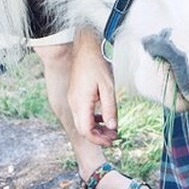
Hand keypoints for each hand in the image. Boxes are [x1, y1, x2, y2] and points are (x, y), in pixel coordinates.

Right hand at [67, 28, 117, 145]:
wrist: (86, 47)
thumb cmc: (97, 64)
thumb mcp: (108, 87)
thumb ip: (110, 109)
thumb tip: (112, 127)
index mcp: (80, 102)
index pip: (86, 130)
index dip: (99, 140)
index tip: (112, 141)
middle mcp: (74, 103)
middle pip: (83, 128)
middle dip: (98, 136)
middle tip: (114, 137)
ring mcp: (73, 99)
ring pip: (82, 121)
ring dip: (96, 128)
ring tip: (111, 130)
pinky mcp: (76, 95)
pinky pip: (82, 113)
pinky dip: (93, 119)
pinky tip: (104, 118)